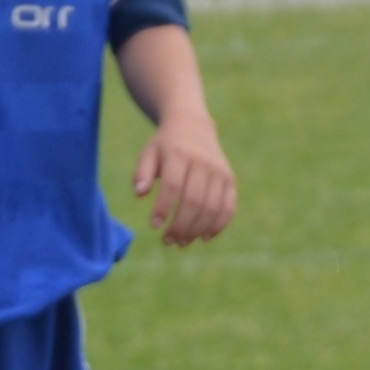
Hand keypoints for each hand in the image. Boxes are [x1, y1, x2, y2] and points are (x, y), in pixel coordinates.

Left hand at [130, 109, 235, 247]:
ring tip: (182, 242)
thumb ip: (142, 172)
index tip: (154, 225)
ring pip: (212, 207)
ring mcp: (220, 172)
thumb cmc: (165, 146)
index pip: (174, 185)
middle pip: (195, 201)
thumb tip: (140, 193)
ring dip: (197, 230)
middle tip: (167, 241)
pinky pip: (229, 207)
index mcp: (180, 154)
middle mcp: (203, 162)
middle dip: (181, 226)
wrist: (194, 126)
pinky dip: (218, 225)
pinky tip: (204, 237)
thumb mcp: (149, 152)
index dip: (164, 208)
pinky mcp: (230, 180)